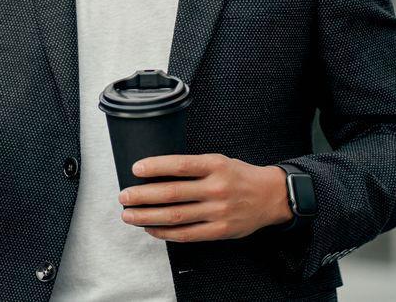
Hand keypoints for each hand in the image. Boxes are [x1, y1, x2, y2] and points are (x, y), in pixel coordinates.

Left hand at [117, 154, 293, 241]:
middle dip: (143, 195)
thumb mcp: (219, 161)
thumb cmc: (239, 176)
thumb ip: (193, 167)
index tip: (136, 169)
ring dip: (148, 216)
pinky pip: (187, 234)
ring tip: (130, 215)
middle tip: (124, 196)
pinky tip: (151, 229)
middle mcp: (217, 188)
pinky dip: (165, 232)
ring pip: (176, 216)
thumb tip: (157, 172)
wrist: (271, 196)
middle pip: (172, 193)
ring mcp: (218, 211)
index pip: (180, 165)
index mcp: (215, 165)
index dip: (156, 166)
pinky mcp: (220, 230)